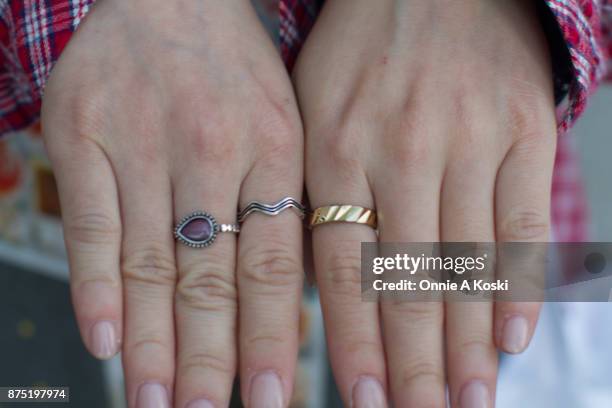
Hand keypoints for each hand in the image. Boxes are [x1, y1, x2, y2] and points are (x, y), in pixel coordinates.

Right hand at [42, 0, 303, 405]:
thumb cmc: (234, 70)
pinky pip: (91, 223)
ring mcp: (143, 141)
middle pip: (210, 275)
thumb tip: (292, 301)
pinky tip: (104, 338)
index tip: (270, 396)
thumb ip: (287, 208)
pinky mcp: (84, 133)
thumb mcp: (286, 125)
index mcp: (276, 150)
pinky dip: (95, 286)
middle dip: (209, 356)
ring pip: (149, 262)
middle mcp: (212, 149)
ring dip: (151, 340)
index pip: (275, 264)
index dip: (271, 338)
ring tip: (156, 398)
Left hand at [294, 0, 555, 405]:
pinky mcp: (523, 128)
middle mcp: (401, 149)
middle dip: (417, 365)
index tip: (368, 401)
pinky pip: (522, 220)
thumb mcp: (310, 112)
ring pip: (469, 263)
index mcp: (334, 149)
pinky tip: (513, 338)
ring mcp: (468, 139)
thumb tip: (322, 290)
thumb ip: (314, 196)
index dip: (358, 345)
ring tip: (469, 401)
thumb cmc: (360, 54)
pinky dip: (520, 284)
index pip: (346, 271)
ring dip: (470, 344)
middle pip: (410, 281)